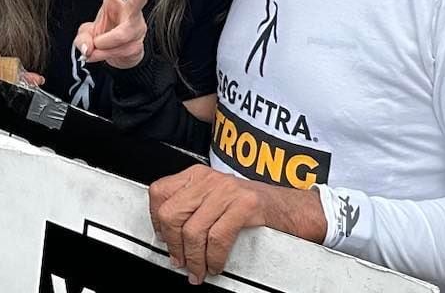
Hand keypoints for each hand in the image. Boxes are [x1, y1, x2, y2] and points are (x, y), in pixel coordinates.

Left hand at [73, 0, 157, 69]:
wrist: (118, 57)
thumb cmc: (102, 38)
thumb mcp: (85, 37)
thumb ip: (82, 40)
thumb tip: (89, 48)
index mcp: (113, 2)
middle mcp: (129, 11)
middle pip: (137, 1)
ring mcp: (137, 27)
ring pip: (122, 35)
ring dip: (104, 46)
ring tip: (95, 52)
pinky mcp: (139, 43)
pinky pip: (122, 51)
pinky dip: (106, 56)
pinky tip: (106, 55)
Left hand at [148, 166, 326, 283]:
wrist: (288, 208)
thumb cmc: (251, 206)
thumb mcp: (214, 198)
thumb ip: (191, 206)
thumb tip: (166, 232)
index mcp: (198, 175)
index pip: (160, 193)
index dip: (156, 220)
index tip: (163, 238)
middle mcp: (210, 179)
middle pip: (172, 214)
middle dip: (173, 244)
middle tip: (180, 260)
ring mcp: (228, 191)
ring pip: (193, 230)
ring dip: (193, 259)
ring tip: (198, 269)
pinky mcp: (245, 205)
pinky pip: (217, 238)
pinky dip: (213, 258)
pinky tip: (216, 264)